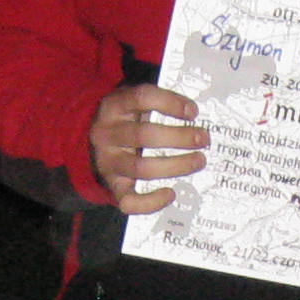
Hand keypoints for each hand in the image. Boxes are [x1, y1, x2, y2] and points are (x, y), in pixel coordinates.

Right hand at [89, 84, 204, 212]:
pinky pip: (128, 200)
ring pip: (141, 167)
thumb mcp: (135, 104)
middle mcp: (106, 134)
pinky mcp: (113, 186)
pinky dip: (151, 201)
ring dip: (176, 165)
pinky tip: (171, 193)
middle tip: (203, 138)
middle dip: (179, 137)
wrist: (96, 145)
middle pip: (143, 135)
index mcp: (114, 106)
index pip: (141, 97)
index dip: (169, 102)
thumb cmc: (127, 121)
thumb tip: (195, 114)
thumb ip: (158, 104)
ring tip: (199, 161)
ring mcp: (108, 162)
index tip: (193, 111)